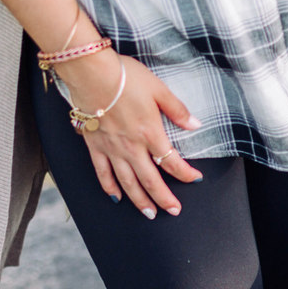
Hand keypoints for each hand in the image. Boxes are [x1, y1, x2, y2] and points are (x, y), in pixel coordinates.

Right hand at [54, 48, 203, 218]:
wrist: (92, 74)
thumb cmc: (126, 77)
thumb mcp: (159, 89)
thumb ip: (177, 110)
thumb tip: (195, 125)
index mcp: (150, 133)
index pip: (172, 162)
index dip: (186, 174)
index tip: (195, 179)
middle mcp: (132, 147)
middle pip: (151, 180)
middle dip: (164, 199)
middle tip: (173, 210)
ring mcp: (112, 149)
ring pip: (128, 183)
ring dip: (140, 201)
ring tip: (149, 214)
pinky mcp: (95, 147)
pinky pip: (103, 173)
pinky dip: (110, 188)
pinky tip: (116, 197)